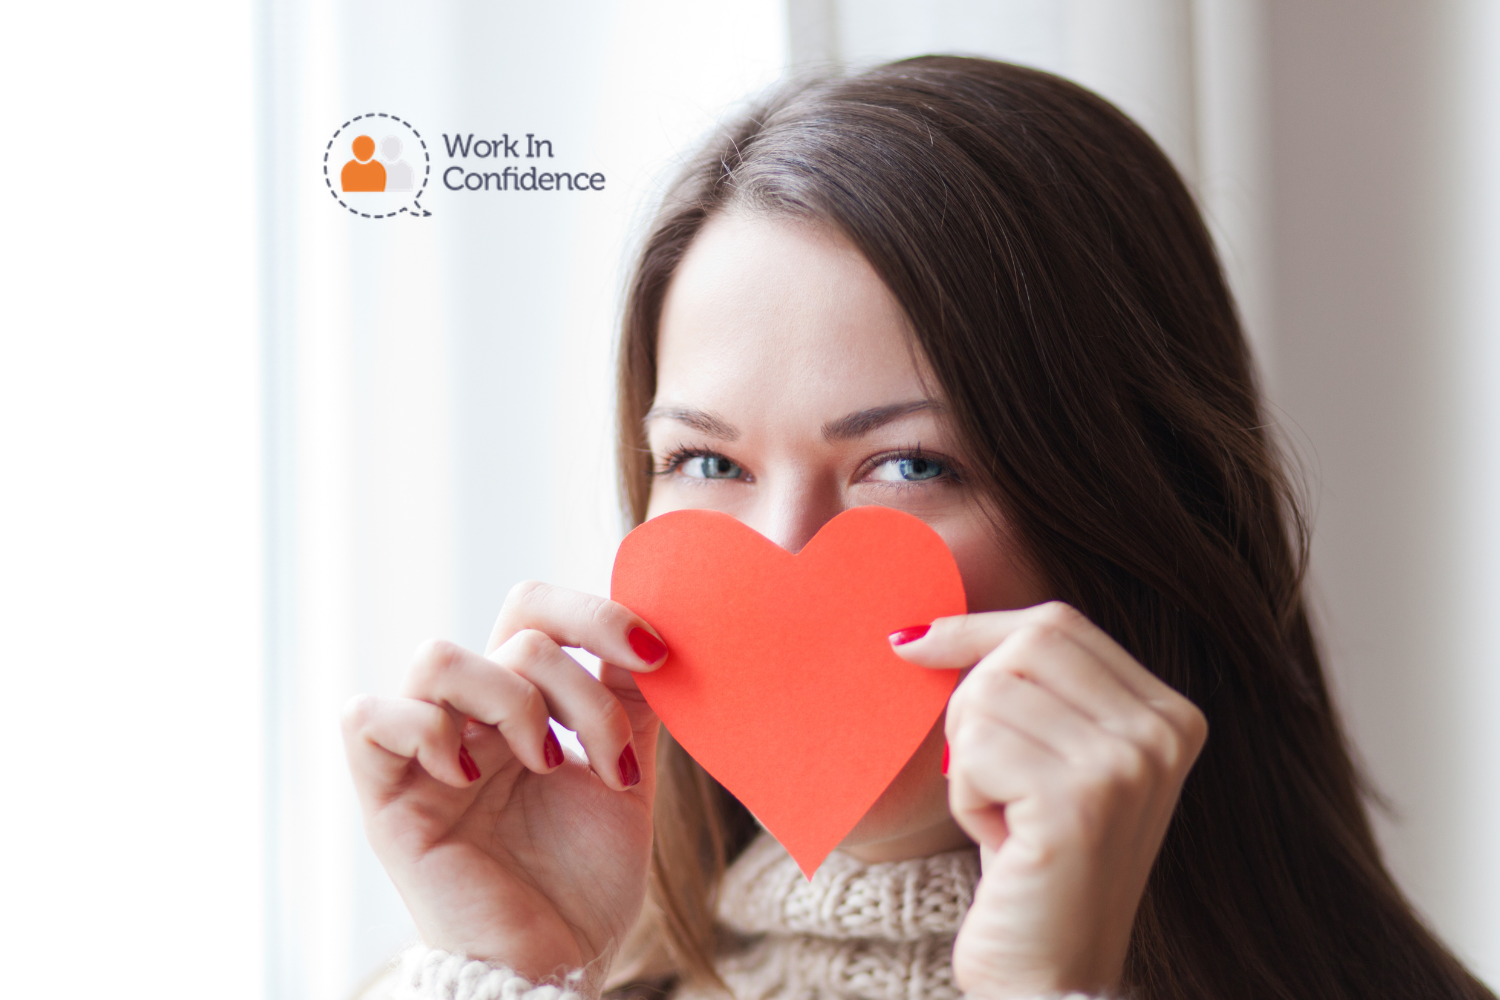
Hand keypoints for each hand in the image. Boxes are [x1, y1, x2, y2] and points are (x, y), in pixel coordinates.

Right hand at [341, 582, 668, 980]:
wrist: (557, 970)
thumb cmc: (584, 885)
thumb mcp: (624, 778)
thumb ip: (628, 706)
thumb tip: (653, 630)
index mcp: (522, 708)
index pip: (538, 610)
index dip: (595, 613)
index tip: (654, 656)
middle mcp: (471, 719)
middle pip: (512, 619)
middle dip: (578, 672)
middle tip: (603, 744)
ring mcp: (425, 756)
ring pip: (440, 657)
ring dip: (514, 702)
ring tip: (543, 765)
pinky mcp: (387, 801)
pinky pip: (367, 718)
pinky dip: (426, 731)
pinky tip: (471, 777)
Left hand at [892, 602, 1206, 998]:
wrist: (1050, 977)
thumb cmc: (1035, 865)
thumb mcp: (1053, 760)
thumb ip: (1029, 688)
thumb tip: (918, 629)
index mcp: (1169, 715)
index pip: (1056, 623)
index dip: (977, 630)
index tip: (914, 642)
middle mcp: (1162, 733)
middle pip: (1023, 646)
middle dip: (973, 703)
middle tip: (987, 779)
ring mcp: (1128, 766)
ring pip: (987, 695)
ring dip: (968, 761)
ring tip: (1005, 820)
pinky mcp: (1079, 803)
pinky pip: (973, 749)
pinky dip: (965, 796)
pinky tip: (1000, 842)